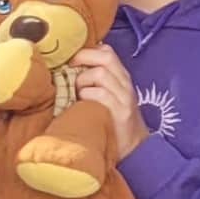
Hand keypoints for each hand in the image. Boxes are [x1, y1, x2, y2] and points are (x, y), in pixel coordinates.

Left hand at [67, 45, 143, 159]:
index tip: (70, 60)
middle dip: (83, 58)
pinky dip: (86, 96)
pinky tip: (81, 104)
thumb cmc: (112, 120)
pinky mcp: (121, 111)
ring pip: (101, 74)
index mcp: (120, 76)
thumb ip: (94, 81)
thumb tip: (65, 68)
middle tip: (69, 70)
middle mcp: (125, 83)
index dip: (86, 50)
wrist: (134, 147)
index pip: (106, 50)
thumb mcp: (107, 95)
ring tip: (77, 93)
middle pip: (106, 56)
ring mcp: (125, 97)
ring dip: (82, 81)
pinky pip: (101, 94)